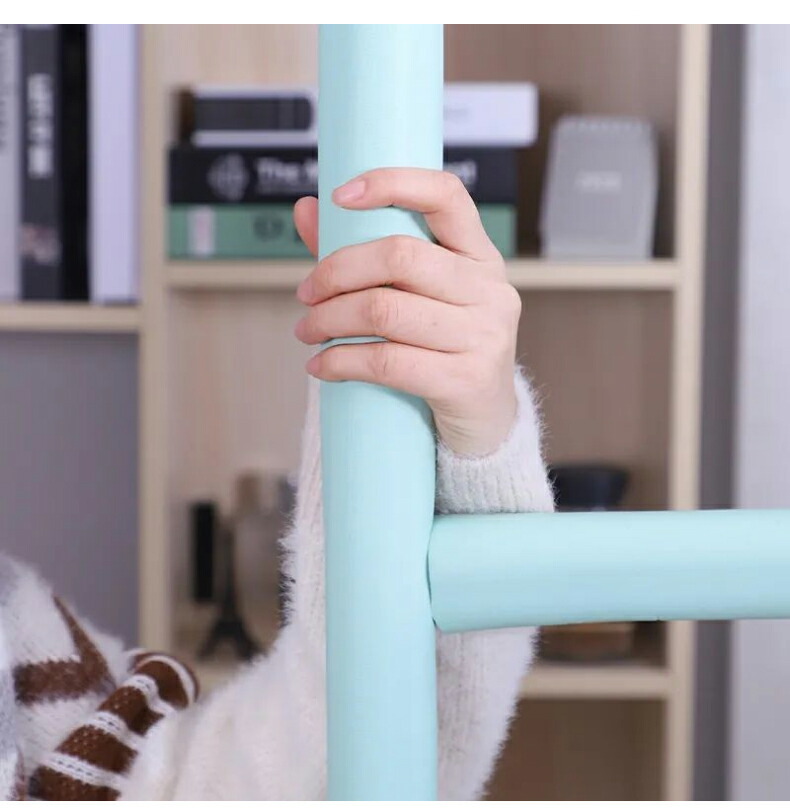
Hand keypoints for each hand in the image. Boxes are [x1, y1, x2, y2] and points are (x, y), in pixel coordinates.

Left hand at [292, 168, 520, 456]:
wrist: (486, 419)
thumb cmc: (443, 349)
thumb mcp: (418, 297)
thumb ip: (365, 254)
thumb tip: (307, 209)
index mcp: (480, 256)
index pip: (446, 196)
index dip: (393, 183)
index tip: (341, 195)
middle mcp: (490, 290)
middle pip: (399, 258)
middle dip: (336, 272)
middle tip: (306, 293)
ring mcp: (484, 336)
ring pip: (385, 311)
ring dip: (329, 320)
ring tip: (308, 331)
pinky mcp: (466, 381)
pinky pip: (387, 362)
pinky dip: (341, 362)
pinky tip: (321, 366)